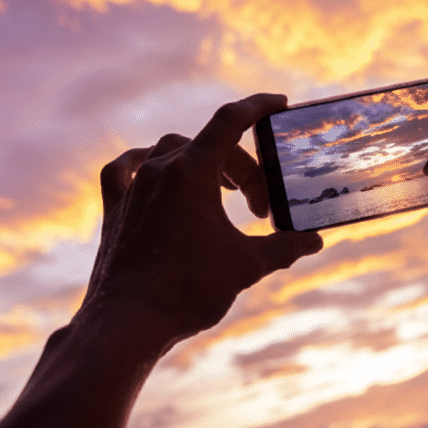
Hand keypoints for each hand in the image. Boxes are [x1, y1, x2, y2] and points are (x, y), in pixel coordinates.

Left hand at [76, 94, 323, 355]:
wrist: (126, 323)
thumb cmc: (187, 292)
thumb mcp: (246, 266)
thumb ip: (284, 248)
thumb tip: (313, 241)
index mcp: (192, 172)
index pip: (231, 120)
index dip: (259, 106)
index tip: (279, 104)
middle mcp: (159, 170)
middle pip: (210, 146)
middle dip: (242, 170)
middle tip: (260, 207)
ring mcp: (133, 188)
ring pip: (169, 152)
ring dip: (201, 162)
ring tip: (220, 190)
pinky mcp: (114, 209)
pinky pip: (124, 170)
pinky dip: (142, 164)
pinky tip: (150, 170)